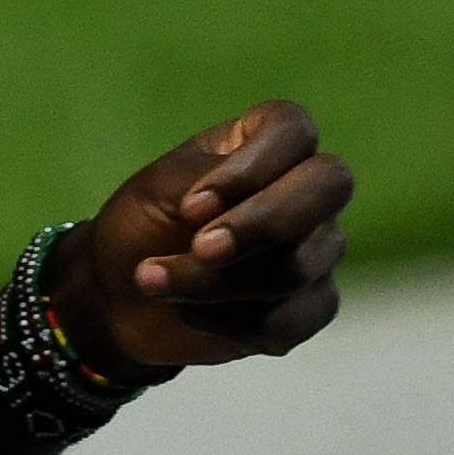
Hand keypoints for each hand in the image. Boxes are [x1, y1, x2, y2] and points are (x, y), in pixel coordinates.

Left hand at [66, 102, 352, 373]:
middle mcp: (308, 189)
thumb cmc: (147, 223)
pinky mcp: (312, 304)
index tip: (191, 206)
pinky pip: (294, 318)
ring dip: (217, 283)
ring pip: (297, 266)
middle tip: (200, 250)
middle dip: (261, 223)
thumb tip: (238, 212)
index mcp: (271, 142)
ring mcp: (318, 247)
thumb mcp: (160, 189)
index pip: (294, 131)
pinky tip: (188, 314)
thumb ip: (204, 183)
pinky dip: (231, 323)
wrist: (124, 295)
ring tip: (155, 282)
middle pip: (328, 187)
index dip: (251, 167)